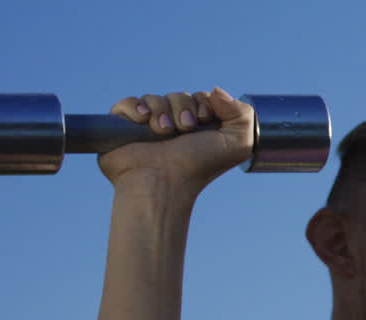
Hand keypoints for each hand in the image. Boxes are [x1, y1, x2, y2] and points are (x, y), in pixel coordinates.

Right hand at [98, 87, 253, 194]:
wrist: (165, 182)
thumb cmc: (200, 166)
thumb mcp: (237, 144)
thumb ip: (242, 114)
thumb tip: (215, 91)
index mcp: (199, 127)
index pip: (200, 97)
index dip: (203, 105)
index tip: (203, 122)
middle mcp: (174, 125)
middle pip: (179, 96)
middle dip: (184, 109)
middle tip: (184, 130)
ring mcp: (148, 125)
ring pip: (154, 98)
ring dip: (162, 112)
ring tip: (164, 133)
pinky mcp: (123, 127)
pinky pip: (127, 103)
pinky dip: (135, 107)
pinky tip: (143, 120)